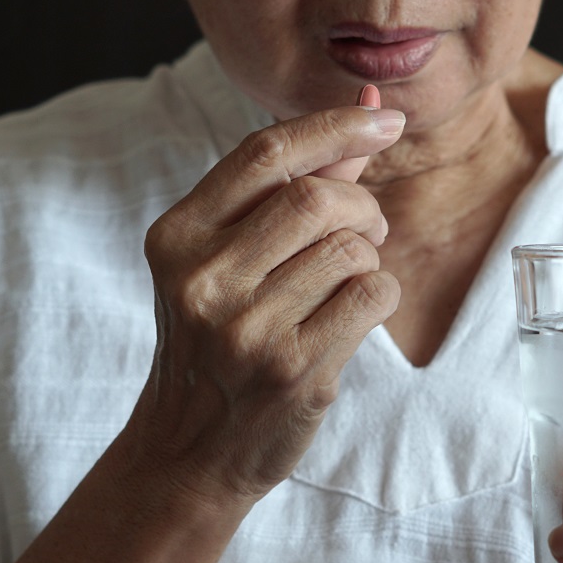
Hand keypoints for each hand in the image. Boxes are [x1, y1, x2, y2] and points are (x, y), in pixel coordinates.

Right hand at [128, 103, 406, 506]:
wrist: (190, 454)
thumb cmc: (216, 346)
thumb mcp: (226, 263)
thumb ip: (294, 186)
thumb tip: (367, 109)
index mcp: (177, 238)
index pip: (265, 152)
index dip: (334, 124)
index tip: (384, 118)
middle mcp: (203, 280)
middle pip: (316, 199)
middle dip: (360, 206)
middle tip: (365, 230)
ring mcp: (247, 329)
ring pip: (351, 250)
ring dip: (369, 257)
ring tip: (349, 279)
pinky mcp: (292, 370)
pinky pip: (372, 296)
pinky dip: (379, 294)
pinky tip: (351, 315)